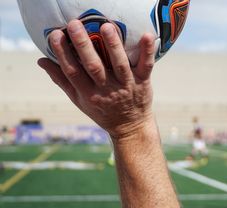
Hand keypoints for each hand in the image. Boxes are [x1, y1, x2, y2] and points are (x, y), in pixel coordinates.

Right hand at [38, 20, 155, 138]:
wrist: (131, 127)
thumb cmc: (102, 111)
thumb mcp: (79, 100)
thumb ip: (62, 80)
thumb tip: (41, 60)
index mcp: (89, 94)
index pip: (73, 72)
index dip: (63, 54)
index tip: (55, 35)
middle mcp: (107, 90)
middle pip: (93, 66)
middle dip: (83, 45)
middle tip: (74, 24)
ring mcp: (126, 85)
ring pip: (119, 65)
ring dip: (113, 46)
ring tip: (106, 28)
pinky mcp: (143, 82)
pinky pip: (146, 66)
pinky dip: (147, 52)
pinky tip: (147, 36)